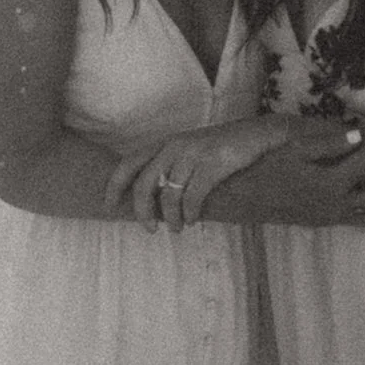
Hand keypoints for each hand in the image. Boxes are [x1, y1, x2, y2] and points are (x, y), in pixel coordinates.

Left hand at [109, 117, 286, 230]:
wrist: (256, 135)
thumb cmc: (221, 148)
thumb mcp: (190, 151)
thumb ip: (171, 167)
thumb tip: (153, 201)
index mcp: (165, 143)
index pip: (128, 163)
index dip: (114, 186)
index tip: (108, 206)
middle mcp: (174, 146)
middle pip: (143, 184)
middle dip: (142, 211)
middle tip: (149, 229)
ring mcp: (193, 154)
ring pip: (168, 195)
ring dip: (171, 218)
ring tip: (178, 228)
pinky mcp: (212, 164)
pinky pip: (192, 196)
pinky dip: (190, 213)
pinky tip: (193, 220)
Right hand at [243, 122, 364, 228]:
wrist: (233, 196)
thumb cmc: (260, 165)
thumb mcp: (291, 147)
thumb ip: (326, 140)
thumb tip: (358, 131)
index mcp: (329, 183)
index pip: (363, 159)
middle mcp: (332, 204)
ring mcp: (325, 216)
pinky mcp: (316, 221)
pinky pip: (353, 223)